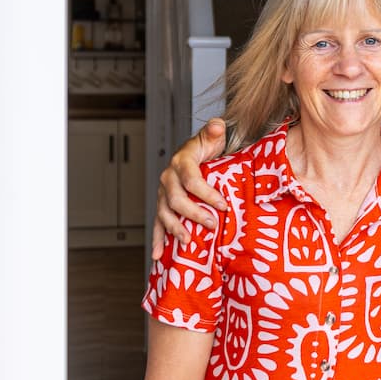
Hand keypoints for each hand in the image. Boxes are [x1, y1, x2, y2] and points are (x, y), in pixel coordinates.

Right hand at [151, 118, 230, 257]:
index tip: (223, 205)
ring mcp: (164, 193)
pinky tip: (157, 255)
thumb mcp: (213, 135)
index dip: (206, 194)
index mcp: (181, 162)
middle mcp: (168, 178)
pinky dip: (157, 239)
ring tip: (187, 241)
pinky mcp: (164, 205)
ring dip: (174, 229)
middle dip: (194, 214)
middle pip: (176, 200)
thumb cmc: (208, 146)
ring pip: (164, 213)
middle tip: (212, 225)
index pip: (192, 180)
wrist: (199, 152)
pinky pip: (158, 223)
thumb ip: (214, 130)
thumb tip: (217, 125)